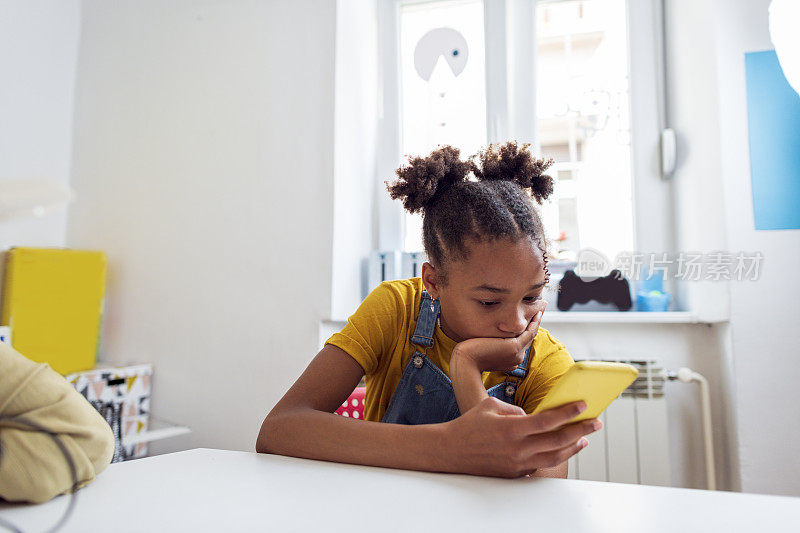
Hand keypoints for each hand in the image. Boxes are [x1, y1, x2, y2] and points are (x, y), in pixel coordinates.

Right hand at [442, 396, 600, 477]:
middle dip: (580, 430)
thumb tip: (534, 417)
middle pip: (557, 441)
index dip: (568, 413)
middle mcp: (517, 449)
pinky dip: (555, 456)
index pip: (547, 421)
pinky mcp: (515, 473)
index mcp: (511, 429)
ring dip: (573, 447)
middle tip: (595, 422)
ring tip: (584, 438)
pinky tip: (562, 449)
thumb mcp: (491, 407)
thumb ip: (515, 410)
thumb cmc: (469, 425)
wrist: (450, 451)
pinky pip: (541, 465)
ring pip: (554, 457)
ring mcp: (517, 464)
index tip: (583, 405)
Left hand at [452, 300, 546, 372]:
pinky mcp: (514, 347)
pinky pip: (529, 332)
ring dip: (537, 319)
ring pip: (531, 334)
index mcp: (510, 360)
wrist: (465, 363)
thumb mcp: (483, 349)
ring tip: (542, 306)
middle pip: (528, 337)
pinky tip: (537, 312)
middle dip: (535, 322)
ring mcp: (517, 354)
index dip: (527, 329)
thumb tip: (490, 336)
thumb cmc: (468, 356)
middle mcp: (516, 358)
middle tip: (541, 308)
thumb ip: (491, 344)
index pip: (521, 342)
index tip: (530, 318)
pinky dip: (535, 322)